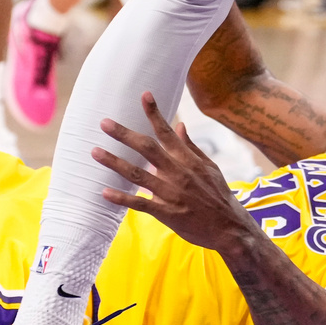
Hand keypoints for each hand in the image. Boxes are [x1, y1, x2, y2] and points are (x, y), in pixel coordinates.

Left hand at [91, 92, 253, 251]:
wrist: (230, 228)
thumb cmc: (219, 196)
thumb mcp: (210, 168)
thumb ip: (192, 147)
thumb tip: (181, 126)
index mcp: (188, 160)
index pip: (168, 132)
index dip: (155, 113)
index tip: (144, 95)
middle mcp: (178, 173)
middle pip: (147, 149)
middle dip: (124, 134)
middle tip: (104, 122)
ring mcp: (171, 193)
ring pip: (138, 174)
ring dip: (115, 162)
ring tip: (95, 152)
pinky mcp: (167, 213)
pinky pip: (141, 204)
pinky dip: (122, 198)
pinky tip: (105, 192)